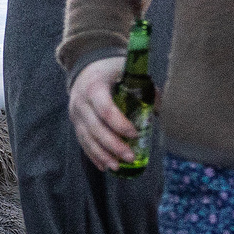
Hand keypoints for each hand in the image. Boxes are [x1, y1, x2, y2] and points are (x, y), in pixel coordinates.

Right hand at [68, 55, 137, 170]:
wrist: (85, 66)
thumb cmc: (110, 69)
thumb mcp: (125, 69)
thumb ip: (143, 85)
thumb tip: (158, 106)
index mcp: (94, 87)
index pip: (105, 109)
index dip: (120, 124)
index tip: (135, 133)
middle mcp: (81, 102)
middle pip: (96, 128)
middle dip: (113, 145)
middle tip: (130, 157)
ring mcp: (76, 114)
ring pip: (87, 139)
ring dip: (103, 155)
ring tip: (117, 167)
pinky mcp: (75, 123)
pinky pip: (83, 142)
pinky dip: (93, 155)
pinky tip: (104, 166)